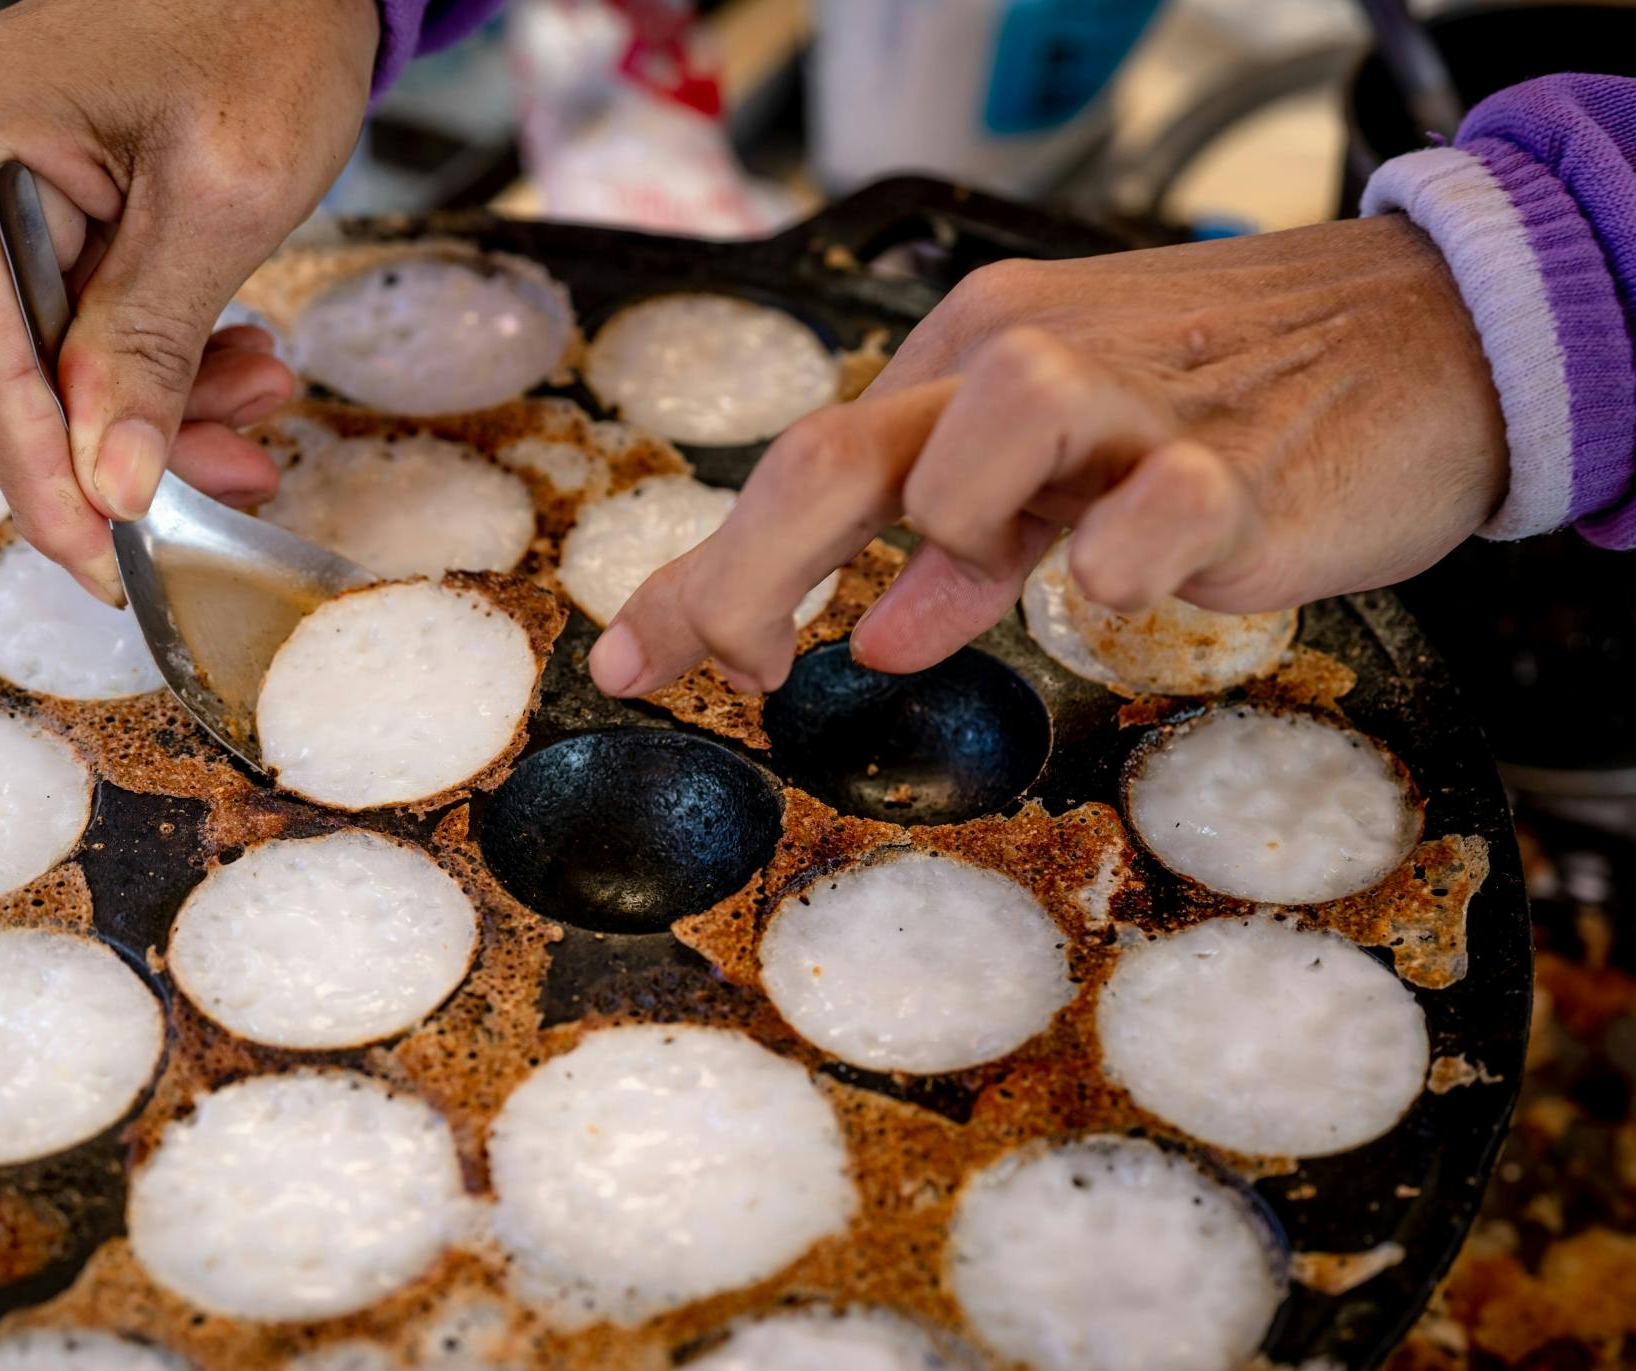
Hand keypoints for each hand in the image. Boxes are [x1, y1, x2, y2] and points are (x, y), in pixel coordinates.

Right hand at [0, 0, 379, 602]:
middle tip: (240, 471)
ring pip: (50, 351)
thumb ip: (154, 346)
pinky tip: (229, 358)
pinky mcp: (6, 190)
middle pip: (16, 366)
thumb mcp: (222, 200)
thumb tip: (110, 482)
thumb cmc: (264, 33)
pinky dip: (150, 352)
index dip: (49, 486)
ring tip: (259, 395)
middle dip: (130, 438)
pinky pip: (68, 310)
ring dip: (157, 397)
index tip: (104, 572)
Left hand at [588, 214, 1509, 695]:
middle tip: (745, 669)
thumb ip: (968, 552)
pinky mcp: (1228, 463)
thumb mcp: (1073, 474)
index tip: (633, 662)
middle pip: (834, 457)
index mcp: (971, 358)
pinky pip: (1139, 517)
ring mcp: (1125, 402)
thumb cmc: (1234, 404)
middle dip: (749, 578)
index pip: (806, 462)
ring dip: (959, 539)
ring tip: (1033, 561)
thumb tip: (877, 634)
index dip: (704, 571)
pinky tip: (1130, 571)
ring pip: (966, 451)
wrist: (1435, 329)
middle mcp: (1021, 358)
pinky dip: (1113, 560)